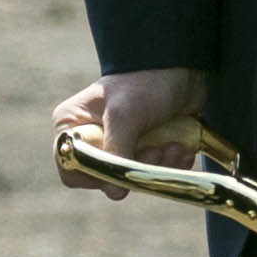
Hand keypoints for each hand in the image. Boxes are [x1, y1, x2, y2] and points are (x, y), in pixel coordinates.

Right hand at [55, 68, 211, 192]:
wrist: (183, 66)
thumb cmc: (145, 82)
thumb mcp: (124, 115)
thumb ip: (116, 152)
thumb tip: (116, 191)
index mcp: (73, 125)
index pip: (72, 169)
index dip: (97, 175)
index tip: (123, 167)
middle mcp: (92, 138)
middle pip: (106, 178)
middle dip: (136, 169)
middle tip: (156, 151)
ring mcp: (120, 144)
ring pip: (134, 178)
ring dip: (158, 166)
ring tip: (175, 146)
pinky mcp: (145, 148)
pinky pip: (154, 173)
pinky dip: (171, 165)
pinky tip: (182, 147)